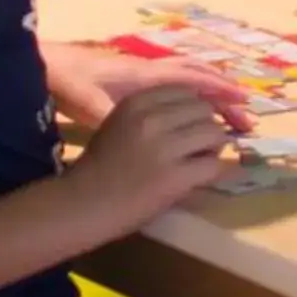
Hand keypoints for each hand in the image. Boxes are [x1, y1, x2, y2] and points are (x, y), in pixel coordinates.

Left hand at [49, 47, 252, 134]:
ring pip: (188, 75)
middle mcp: (151, 70)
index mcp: (147, 76)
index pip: (194, 80)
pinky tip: (192, 106)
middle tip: (245, 116)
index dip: (221, 91)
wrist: (48, 66)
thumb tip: (147, 133)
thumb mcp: (91, 106)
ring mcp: (144, 72)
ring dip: (211, 89)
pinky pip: (176, 80)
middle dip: (224, 93)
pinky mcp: (135, 78)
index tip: (246, 104)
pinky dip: (194, 90)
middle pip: (198, 75)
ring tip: (227, 110)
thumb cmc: (70, 85)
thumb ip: (119, 118)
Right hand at [67, 86, 232, 230]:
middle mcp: (152, 119)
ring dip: (212, 147)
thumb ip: (151, 111)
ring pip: (214, 133)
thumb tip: (195, 110)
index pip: (186, 91)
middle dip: (205, 126)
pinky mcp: (175, 177)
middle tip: (198, 145)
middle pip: (203, 109)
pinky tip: (198, 177)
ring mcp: (165, 147)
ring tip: (199, 160)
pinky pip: (213, 165)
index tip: (190, 124)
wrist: (83, 205)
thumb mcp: (120, 123)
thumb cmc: (100, 166)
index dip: (192, 109)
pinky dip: (212, 171)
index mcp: (137, 102)